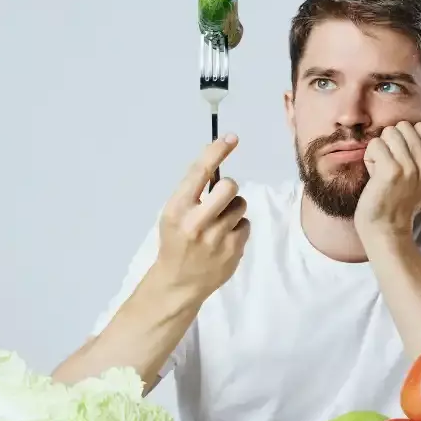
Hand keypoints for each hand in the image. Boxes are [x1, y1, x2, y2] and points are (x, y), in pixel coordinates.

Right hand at [154, 134, 250, 299]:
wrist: (179, 281)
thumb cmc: (176, 240)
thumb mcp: (174, 214)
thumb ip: (192, 192)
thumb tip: (217, 160)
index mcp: (177, 208)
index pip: (199, 172)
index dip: (216, 151)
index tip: (231, 138)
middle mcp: (197, 222)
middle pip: (229, 187)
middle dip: (228, 188)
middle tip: (221, 198)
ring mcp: (217, 238)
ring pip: (240, 205)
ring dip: (233, 209)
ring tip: (219, 224)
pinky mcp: (233, 250)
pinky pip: (246, 224)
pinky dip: (237, 228)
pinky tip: (224, 239)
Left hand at [354, 121, 420, 238]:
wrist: (387, 229)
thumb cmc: (400, 201)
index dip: (405, 139)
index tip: (403, 161)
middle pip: (404, 126)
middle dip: (391, 142)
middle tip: (389, 166)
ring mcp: (412, 167)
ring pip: (389, 132)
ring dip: (380, 149)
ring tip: (382, 171)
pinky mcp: (392, 171)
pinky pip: (376, 144)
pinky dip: (370, 157)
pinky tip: (374, 175)